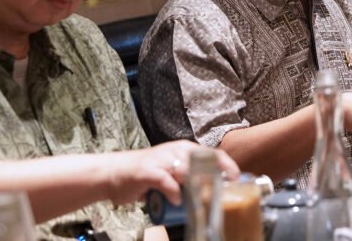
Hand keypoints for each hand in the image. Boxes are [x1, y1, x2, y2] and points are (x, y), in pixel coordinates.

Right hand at [106, 140, 239, 205]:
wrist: (115, 173)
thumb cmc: (146, 174)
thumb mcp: (173, 171)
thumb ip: (190, 177)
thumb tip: (212, 191)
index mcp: (185, 149)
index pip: (212, 154)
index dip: (227, 166)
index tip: (236, 180)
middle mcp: (176, 151)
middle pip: (203, 162)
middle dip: (214, 179)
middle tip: (219, 195)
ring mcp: (162, 159)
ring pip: (187, 170)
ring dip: (196, 187)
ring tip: (200, 200)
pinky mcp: (149, 171)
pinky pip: (167, 181)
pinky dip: (174, 193)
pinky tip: (176, 202)